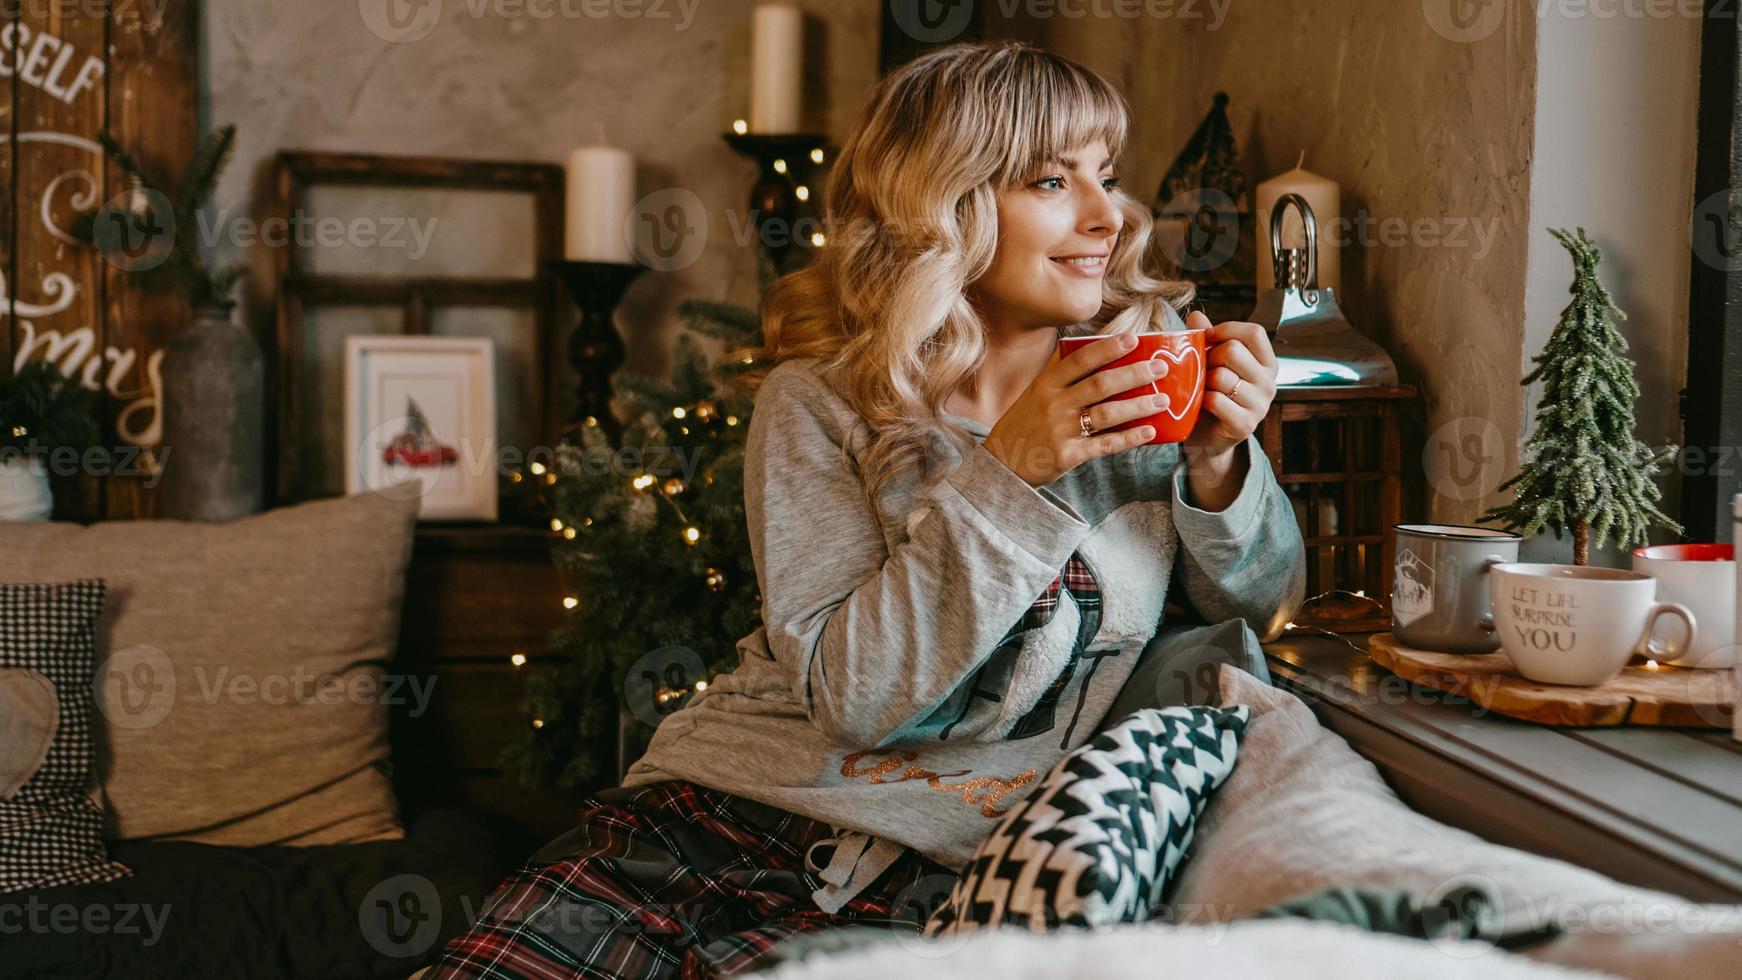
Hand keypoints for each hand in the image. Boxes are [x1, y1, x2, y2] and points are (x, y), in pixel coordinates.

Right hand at [983, 333, 1171, 486]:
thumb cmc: (1022, 425)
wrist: (1001, 464)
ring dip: (1138, 406)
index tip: (1133, 339)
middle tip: (1161, 368)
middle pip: (1100, 384)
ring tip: (1162, 400)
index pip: (1080, 360)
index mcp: (1046, 385)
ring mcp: (1061, 431)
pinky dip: (1129, 438)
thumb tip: (1085, 346)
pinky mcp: (1068, 456)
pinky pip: (1104, 445)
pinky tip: (1149, 432)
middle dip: (1134, 374)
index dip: (1108, 348)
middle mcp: (1054, 404)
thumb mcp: (1033, 393)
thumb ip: (1058, 373)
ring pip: (1107, 414)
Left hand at [1182, 311, 1278, 459]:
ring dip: (1203, 382)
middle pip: (1233, 350)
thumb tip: (1196, 315)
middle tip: (1201, 369)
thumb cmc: (1212, 393)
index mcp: (1266, 363)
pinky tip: (1201, 406)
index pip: (1254, 332)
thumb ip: (1206, 338)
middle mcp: (1269, 382)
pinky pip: (1216, 400)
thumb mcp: (1211, 363)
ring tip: (1201, 389)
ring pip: (1222, 376)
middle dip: (1209, 357)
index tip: (1207, 338)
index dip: (1226, 329)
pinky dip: (1201, 401)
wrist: (1209, 437)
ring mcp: (1260, 405)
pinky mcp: (1245, 424)